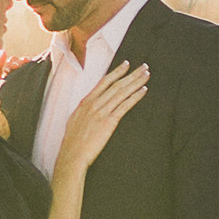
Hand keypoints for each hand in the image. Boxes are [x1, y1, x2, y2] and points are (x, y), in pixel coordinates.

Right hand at [54, 60, 150, 176]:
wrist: (72, 154)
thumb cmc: (73, 141)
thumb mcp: (75, 120)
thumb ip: (84, 110)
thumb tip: (90, 106)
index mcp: (86, 102)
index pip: (104, 82)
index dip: (117, 72)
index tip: (127, 64)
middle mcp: (94, 104)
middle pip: (117, 84)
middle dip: (132, 74)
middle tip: (144, 66)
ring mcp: (102, 112)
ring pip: (122, 92)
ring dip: (136, 82)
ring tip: (146, 75)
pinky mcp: (109, 122)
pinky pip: (125, 106)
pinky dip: (135, 97)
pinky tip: (143, 91)